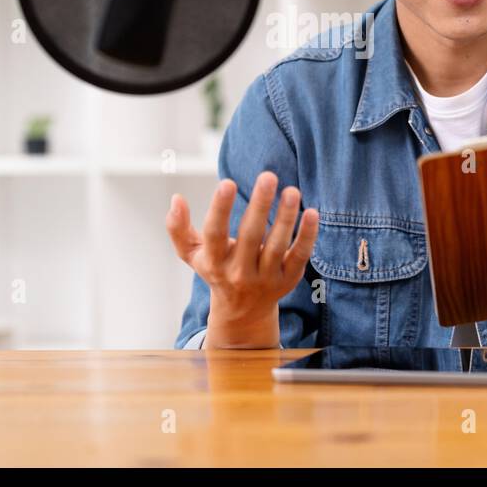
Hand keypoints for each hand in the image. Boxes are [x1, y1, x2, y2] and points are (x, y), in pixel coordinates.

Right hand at [166, 170, 318, 325]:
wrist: (242, 310)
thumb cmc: (217, 269)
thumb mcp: (192, 254)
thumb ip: (178, 228)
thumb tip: (175, 198)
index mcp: (214, 262)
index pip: (215, 234)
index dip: (220, 209)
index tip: (227, 182)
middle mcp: (239, 272)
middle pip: (251, 236)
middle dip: (259, 204)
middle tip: (268, 176)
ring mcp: (265, 278)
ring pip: (277, 245)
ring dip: (285, 217)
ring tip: (292, 190)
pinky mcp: (288, 279)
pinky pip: (299, 256)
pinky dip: (307, 236)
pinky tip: (311, 213)